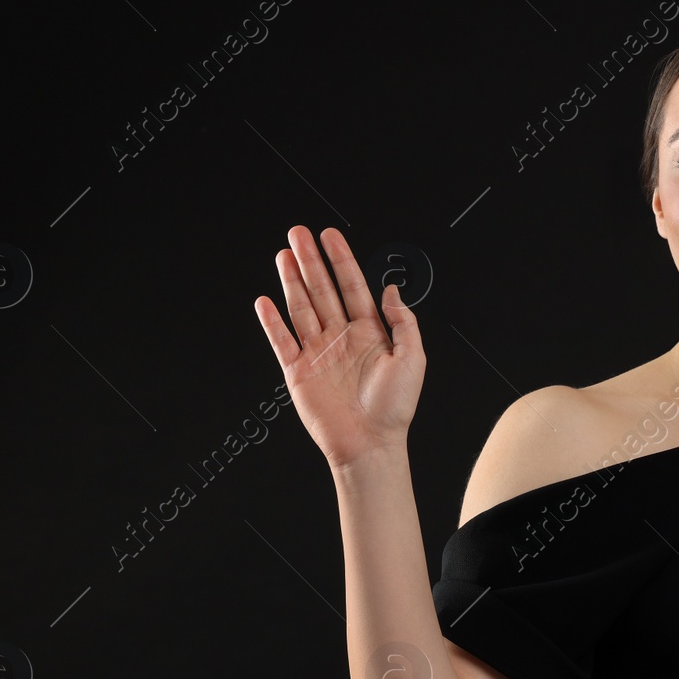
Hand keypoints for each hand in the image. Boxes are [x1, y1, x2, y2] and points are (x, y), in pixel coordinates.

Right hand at [253, 226, 424, 467]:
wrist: (370, 444)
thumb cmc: (394, 409)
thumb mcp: (413, 359)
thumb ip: (403, 322)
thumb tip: (392, 290)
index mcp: (370, 334)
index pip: (352, 287)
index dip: (341, 260)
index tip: (330, 236)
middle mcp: (341, 339)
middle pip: (322, 290)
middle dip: (310, 261)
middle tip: (298, 233)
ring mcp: (318, 354)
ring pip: (301, 308)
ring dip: (291, 281)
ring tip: (283, 254)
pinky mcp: (298, 373)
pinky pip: (282, 341)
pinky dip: (272, 322)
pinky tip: (265, 301)